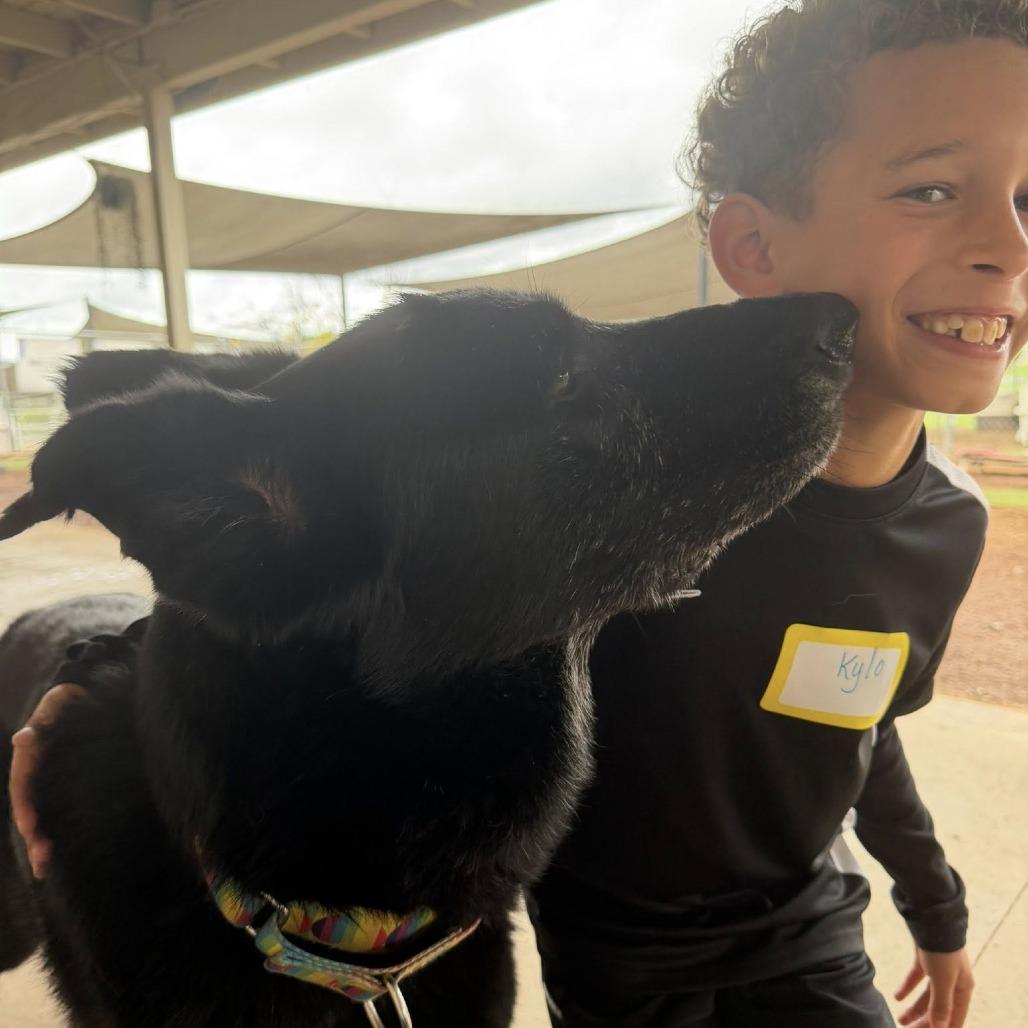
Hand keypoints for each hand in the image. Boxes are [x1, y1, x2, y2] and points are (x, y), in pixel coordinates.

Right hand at [9, 684, 86, 878]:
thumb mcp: (57, 704)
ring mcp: (51, 782)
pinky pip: (61, 811)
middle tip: (42, 861)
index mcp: (30, 759)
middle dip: (33, 837)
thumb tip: (22, 738)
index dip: (25, 809)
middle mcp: (37, 775)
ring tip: (44, 867)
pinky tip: (62, 854)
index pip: (22, 789)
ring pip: (44, 815)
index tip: (30, 827)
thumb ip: (42, 721)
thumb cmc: (71, 700)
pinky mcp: (69, 786)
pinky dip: (60, 831)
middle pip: (30, 810)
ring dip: (41, 841)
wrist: (90, 694)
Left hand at [895, 945, 974, 1027]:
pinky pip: (916, 977)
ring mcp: (939, 968)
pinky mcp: (925, 958)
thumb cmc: (942, 950)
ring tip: (901, 1019)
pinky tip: (897, 996)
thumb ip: (941, 1005)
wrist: (933, 916)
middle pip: (939, 1007)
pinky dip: (907, 987)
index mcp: (963, 988)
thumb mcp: (943, 980)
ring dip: (914, 1008)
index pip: (955, 1017)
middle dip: (926, 1021)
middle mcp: (954, 980)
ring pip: (927, 994)